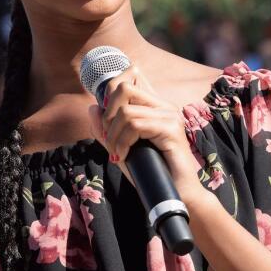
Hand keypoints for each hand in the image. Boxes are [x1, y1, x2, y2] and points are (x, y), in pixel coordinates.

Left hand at [87, 66, 202, 196]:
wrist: (177, 195)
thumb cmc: (151, 173)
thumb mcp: (122, 149)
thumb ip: (107, 130)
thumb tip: (92, 107)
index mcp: (155, 106)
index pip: (132, 75)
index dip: (111, 88)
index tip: (106, 118)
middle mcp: (164, 106)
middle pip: (124, 88)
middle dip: (108, 114)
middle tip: (109, 138)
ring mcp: (169, 116)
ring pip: (126, 111)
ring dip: (113, 135)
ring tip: (116, 153)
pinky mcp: (171, 130)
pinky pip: (135, 126)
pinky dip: (122, 142)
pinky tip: (123, 157)